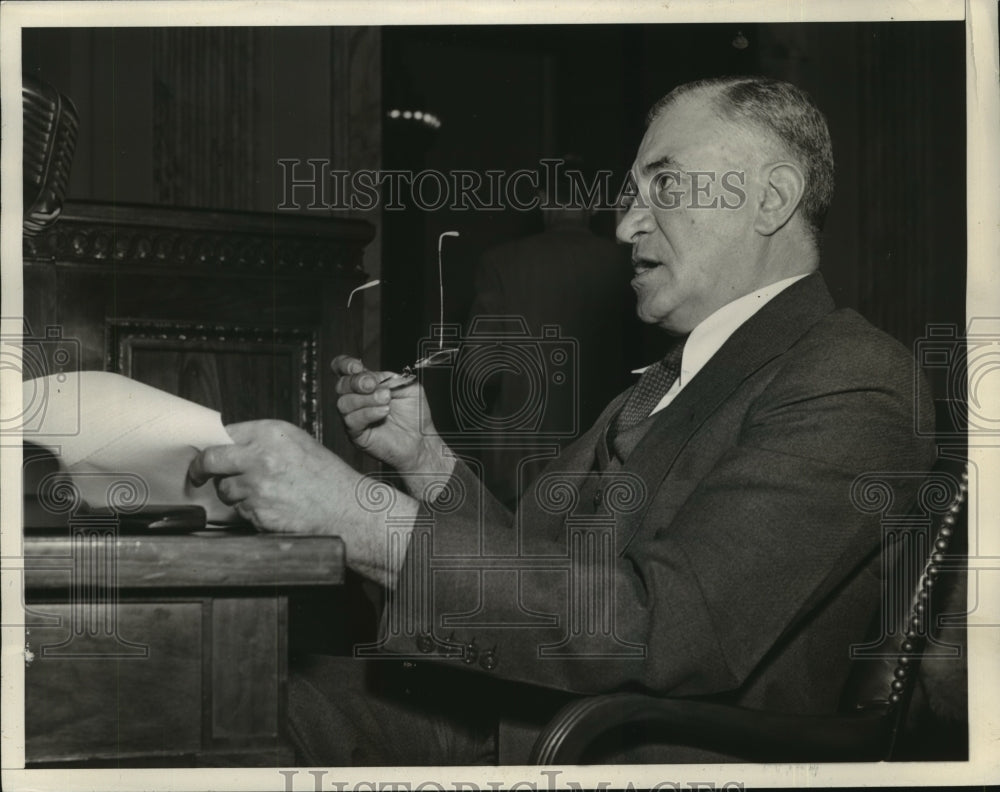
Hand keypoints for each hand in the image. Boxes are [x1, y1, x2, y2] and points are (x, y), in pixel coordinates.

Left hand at [188, 419, 362, 533]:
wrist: (347, 510)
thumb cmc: (329, 479)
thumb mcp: (299, 444)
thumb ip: (264, 442)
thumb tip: (231, 446)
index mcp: (272, 434)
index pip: (224, 434)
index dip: (213, 445)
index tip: (207, 454)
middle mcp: (260, 458)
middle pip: (211, 460)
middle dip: (201, 469)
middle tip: (198, 474)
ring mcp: (257, 487)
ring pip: (225, 489)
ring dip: (235, 493)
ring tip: (264, 494)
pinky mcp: (257, 513)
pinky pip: (240, 511)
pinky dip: (250, 511)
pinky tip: (273, 508)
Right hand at [332, 355, 452, 480]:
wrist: (421, 440)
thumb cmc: (415, 414)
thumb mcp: (407, 387)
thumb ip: (390, 377)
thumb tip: (373, 378)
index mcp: (367, 384)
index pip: (343, 369)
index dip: (345, 364)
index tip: (357, 366)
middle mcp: (357, 399)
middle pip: (341, 384)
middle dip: (358, 382)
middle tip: (374, 385)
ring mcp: (354, 416)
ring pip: (344, 403)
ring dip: (366, 399)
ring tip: (386, 401)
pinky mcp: (356, 434)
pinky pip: (351, 420)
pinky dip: (367, 413)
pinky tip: (383, 412)